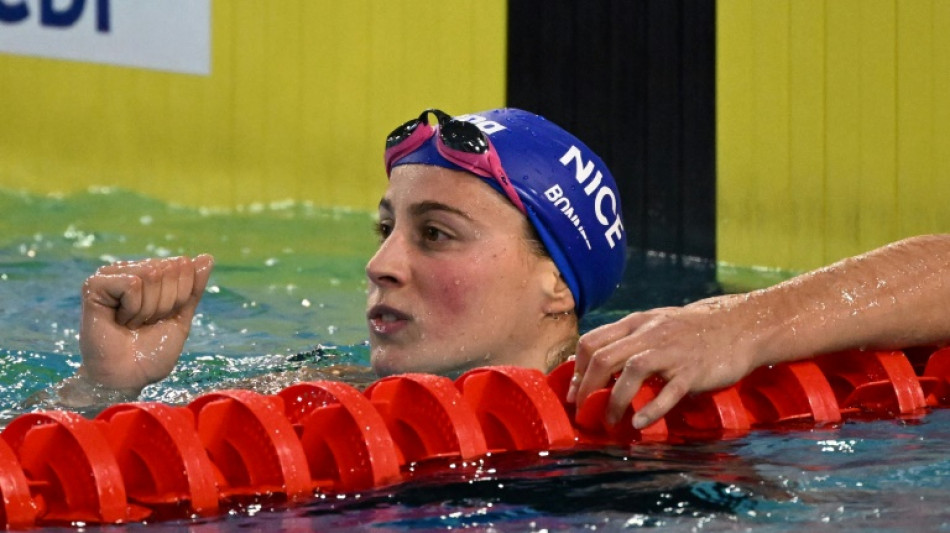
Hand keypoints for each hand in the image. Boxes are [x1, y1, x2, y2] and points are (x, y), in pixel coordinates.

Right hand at [76, 254, 214, 394]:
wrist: (127, 376)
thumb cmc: (151, 351)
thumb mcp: (181, 317)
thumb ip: (193, 288)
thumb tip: (207, 257)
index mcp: (152, 274)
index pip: (184, 266)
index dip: (181, 297)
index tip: (163, 318)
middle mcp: (131, 270)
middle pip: (168, 269)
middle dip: (165, 303)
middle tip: (145, 323)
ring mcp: (111, 275)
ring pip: (151, 274)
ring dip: (148, 308)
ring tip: (131, 323)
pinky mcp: (94, 284)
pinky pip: (132, 284)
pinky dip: (132, 308)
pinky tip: (118, 320)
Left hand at [567, 294, 762, 428]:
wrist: (739, 324)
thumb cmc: (690, 330)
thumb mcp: (653, 324)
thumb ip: (626, 340)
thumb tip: (593, 363)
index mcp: (635, 323)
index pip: (592, 342)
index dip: (577, 370)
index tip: (573, 393)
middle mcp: (649, 334)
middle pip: (605, 358)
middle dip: (587, 389)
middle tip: (583, 411)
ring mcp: (671, 352)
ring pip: (632, 372)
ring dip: (614, 401)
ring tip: (609, 421)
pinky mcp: (693, 371)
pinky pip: (668, 391)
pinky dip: (651, 409)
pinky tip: (639, 423)